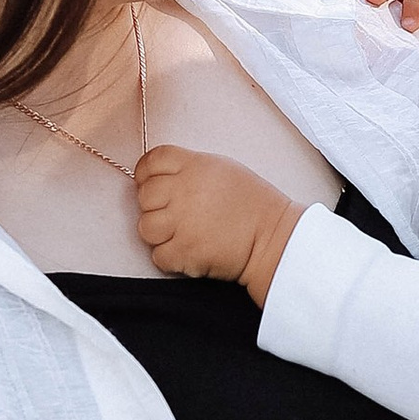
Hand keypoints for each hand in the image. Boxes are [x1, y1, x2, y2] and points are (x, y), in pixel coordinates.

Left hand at [134, 144, 302, 299]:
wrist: (274, 237)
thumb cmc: (253, 204)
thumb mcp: (222, 169)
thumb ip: (189, 168)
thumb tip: (160, 176)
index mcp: (195, 166)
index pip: (151, 162)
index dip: (147, 174)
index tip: (152, 185)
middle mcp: (185, 191)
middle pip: (144, 196)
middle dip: (155, 207)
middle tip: (176, 215)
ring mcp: (182, 222)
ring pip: (146, 227)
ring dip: (160, 234)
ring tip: (182, 234)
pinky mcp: (185, 252)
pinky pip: (158, 255)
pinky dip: (170, 258)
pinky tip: (188, 251)